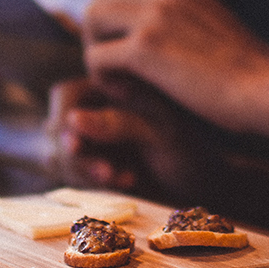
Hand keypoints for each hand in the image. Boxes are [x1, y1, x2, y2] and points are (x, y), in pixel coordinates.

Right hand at [45, 76, 224, 205]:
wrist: (211, 181)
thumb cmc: (194, 148)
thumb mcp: (162, 132)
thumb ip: (119, 124)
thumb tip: (73, 120)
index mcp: (114, 85)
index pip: (65, 96)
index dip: (64, 119)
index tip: (77, 143)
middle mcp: (99, 109)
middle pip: (57, 128)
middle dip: (76, 154)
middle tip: (104, 172)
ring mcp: (95, 138)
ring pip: (62, 154)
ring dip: (85, 171)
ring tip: (119, 178)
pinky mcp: (98, 164)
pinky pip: (77, 174)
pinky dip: (95, 182)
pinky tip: (128, 181)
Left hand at [81, 0, 268, 132]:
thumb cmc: (255, 80)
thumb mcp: (220, 40)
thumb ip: (191, 33)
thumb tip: (172, 52)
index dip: (117, 30)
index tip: (130, 63)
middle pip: (99, 1)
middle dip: (98, 38)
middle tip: (116, 74)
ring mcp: (154, 17)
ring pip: (91, 22)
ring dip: (96, 55)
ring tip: (121, 86)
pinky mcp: (145, 48)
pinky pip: (96, 57)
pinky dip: (103, 79)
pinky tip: (127, 97)